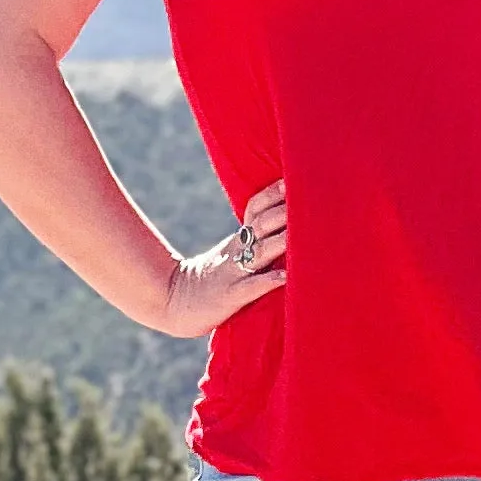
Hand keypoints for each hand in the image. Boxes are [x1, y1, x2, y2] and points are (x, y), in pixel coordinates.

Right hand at [155, 176, 284, 337]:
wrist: (172, 301)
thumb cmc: (211, 279)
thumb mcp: (230, 253)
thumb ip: (253, 240)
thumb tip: (285, 224)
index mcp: (237, 240)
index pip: (254, 209)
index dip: (272, 195)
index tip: (292, 180)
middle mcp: (236, 251)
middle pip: (260, 225)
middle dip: (282, 212)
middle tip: (307, 200)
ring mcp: (232, 273)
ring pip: (259, 253)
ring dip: (281, 242)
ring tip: (300, 234)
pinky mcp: (230, 297)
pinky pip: (250, 288)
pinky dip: (268, 281)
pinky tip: (285, 277)